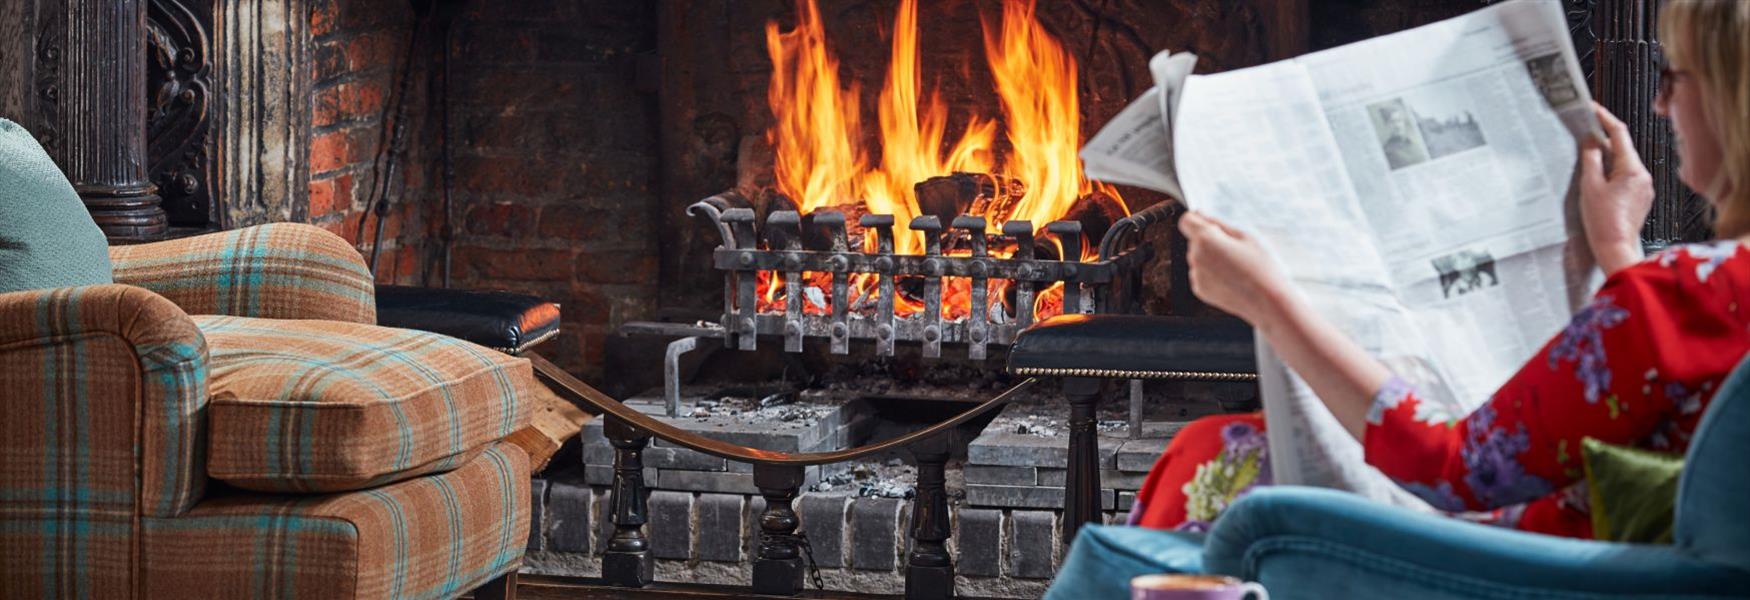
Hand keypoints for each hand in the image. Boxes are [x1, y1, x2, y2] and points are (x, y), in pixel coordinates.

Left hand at [1179, 211, 1290, 326]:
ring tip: (1235, 265)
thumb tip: (1202, 215)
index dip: (1197, 220)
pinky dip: (1211, 273)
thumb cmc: (1261, 267)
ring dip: (1210, 257)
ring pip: (1198, 257)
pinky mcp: (1199, 289)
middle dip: (1209, 240)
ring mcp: (1196, 275)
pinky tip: (1231, 277)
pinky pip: (1200, 273)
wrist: (1267, 301)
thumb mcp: (1245, 236)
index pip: (1186, 221)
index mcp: (1206, 240)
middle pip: (1194, 241)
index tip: (1210, 225)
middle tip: (1234, 249)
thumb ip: (1219, 224)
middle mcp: (1196, 257)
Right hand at [1580, 102, 1653, 274]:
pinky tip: (1598, 183)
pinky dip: (1612, 173)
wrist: (1616, 248)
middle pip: (1622, 148)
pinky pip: (1626, 177)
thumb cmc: (1603, 222)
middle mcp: (1643, 175)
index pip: (1619, 133)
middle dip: (1602, 140)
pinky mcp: (1641, 197)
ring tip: (1587, 165)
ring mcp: (1644, 187)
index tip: (1591, 108)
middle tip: (1582, 135)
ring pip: (1623, 163)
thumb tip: (1591, 141)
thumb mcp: (1590, 186)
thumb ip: (1591, 160)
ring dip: (1606, 159)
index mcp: (1632, 169)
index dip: (1604, 118)